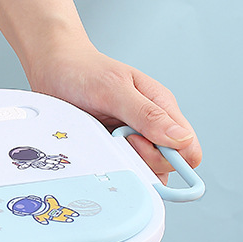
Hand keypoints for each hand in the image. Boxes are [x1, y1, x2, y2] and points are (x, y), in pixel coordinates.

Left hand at [27, 40, 200, 183]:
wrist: (54, 70)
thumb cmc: (84, 71)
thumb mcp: (115, 89)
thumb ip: (148, 114)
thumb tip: (181, 138)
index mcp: (162, 107)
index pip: (188, 149)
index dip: (168, 157)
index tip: (138, 142)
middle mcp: (151, 125)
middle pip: (166, 166)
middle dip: (142, 159)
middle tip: (116, 137)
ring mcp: (132, 139)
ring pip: (144, 171)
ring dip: (125, 163)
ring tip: (105, 139)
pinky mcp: (113, 147)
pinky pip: (121, 168)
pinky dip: (110, 165)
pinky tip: (98, 148)